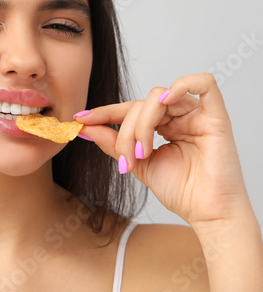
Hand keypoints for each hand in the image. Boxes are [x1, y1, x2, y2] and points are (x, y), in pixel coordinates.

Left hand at [74, 73, 250, 225]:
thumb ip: (113, 143)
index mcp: (163, 126)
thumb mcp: (138, 163)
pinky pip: (204, 83)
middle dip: (125, 131)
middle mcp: (178, 116)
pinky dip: (182, 85)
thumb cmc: (180, 191)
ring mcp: (196, 114)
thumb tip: (85, 127)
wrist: (206, 213)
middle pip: (141, 104)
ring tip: (143, 153)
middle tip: (125, 160)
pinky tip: (165, 101)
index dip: (104, 112)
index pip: (129, 110)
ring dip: (142, 124)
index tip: (80, 120)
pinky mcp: (216, 116)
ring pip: (158, 97)